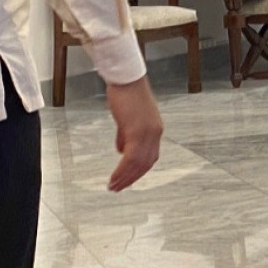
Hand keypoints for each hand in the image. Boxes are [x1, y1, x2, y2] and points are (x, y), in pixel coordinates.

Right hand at [105, 76, 162, 191]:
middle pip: (146, 163)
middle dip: (131, 178)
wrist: (126, 79)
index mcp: (155, 129)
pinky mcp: (137, 131)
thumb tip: (122, 150)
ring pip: (138, 164)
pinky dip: (122, 170)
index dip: (139, 171)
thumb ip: (126, 135)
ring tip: (112, 187)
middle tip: (117, 189)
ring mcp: (148, 132)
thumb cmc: (126, 94)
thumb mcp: (128, 118)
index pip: (150, 157)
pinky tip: (113, 177)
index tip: (128, 180)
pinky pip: (130, 158)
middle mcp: (155, 133)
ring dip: (125, 178)